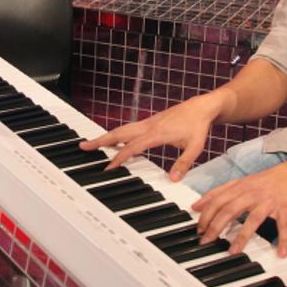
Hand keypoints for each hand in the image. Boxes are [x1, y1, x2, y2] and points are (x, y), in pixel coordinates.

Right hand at [79, 92, 226, 179]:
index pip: (133, 147)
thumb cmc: (198, 125)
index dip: (120, 158)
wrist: (202, 107)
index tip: (108, 168)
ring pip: (121, 129)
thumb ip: (183, 164)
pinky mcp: (150, 122)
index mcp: (157, 133)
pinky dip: (116, 135)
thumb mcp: (195, 147)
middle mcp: (148, 126)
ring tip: (91, 144)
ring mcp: (148, 122)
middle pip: (119, 133)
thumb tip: (173, 179)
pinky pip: (128, 128)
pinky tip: (113, 142)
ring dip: (105, 136)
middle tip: (83, 146)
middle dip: (100, 140)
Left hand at [190, 160, 286, 256]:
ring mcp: (268, 202)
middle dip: (216, 226)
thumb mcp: (238, 183)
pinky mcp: (285, 208)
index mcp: (239, 188)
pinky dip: (283, 239)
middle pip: (230, 210)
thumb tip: (195, 206)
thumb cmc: (263, 181)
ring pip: (253, 219)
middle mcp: (252, 194)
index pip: (217, 201)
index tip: (198, 230)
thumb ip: (216, 194)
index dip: (206, 215)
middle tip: (206, 242)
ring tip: (233, 251)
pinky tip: (280, 253)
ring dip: (242, 236)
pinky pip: (284, 225)